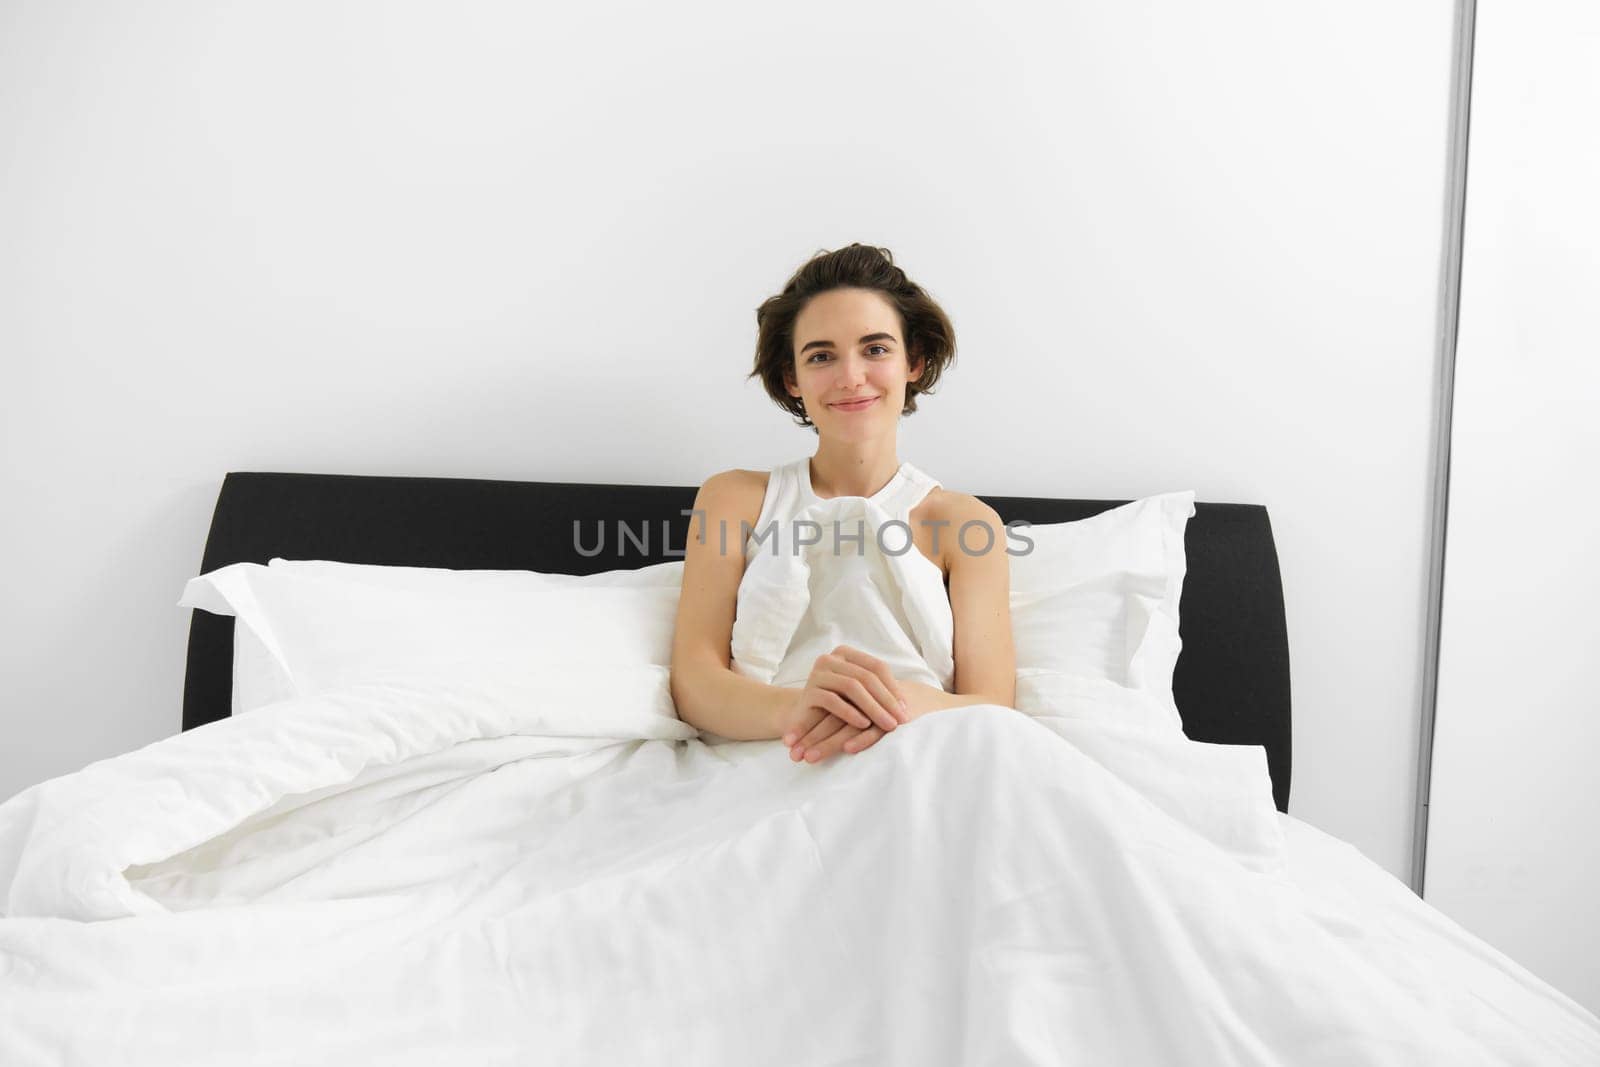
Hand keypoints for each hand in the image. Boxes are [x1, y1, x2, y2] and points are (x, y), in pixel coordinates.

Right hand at [776, 646, 908, 763]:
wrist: (802, 719)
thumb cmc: (836, 708)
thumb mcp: (859, 698)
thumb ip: (878, 693)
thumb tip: (908, 706)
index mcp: (845, 654)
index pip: (877, 667)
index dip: (893, 688)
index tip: (906, 709)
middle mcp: (830, 659)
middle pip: (866, 677)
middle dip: (887, 701)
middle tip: (901, 721)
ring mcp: (817, 673)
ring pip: (852, 686)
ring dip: (873, 708)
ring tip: (888, 726)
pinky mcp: (808, 691)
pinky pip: (833, 700)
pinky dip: (851, 713)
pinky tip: (864, 725)